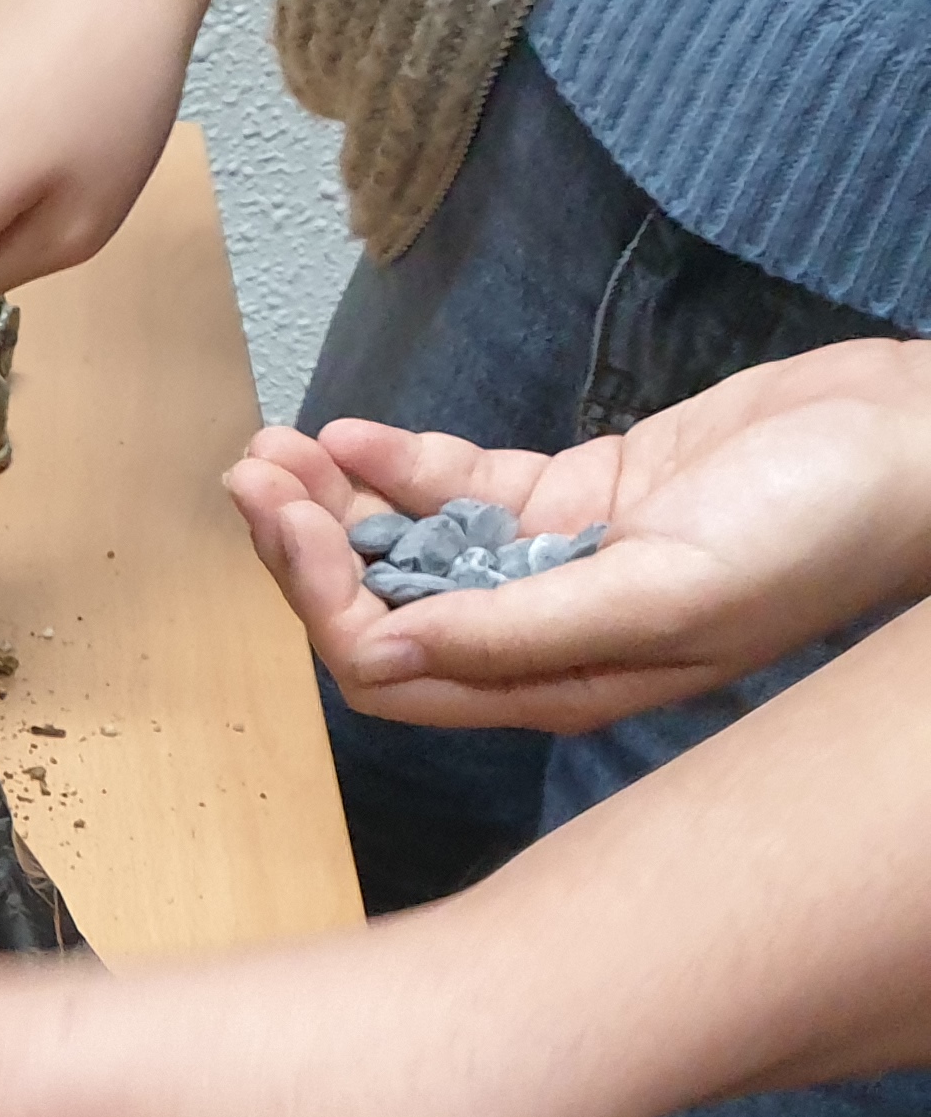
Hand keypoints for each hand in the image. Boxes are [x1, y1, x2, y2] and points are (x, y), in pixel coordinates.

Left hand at [232, 338, 930, 732]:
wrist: (922, 445)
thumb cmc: (821, 528)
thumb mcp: (667, 588)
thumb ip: (519, 631)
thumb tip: (380, 659)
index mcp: (559, 684)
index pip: (392, 669)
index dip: (322, 599)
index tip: (284, 517)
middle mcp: (542, 637)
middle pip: (382, 606)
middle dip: (305, 546)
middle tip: (252, 471)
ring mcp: (556, 565)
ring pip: (410, 544)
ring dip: (337, 500)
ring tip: (275, 446)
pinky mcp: (579, 497)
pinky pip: (463, 490)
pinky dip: (401, 464)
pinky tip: (351, 432)